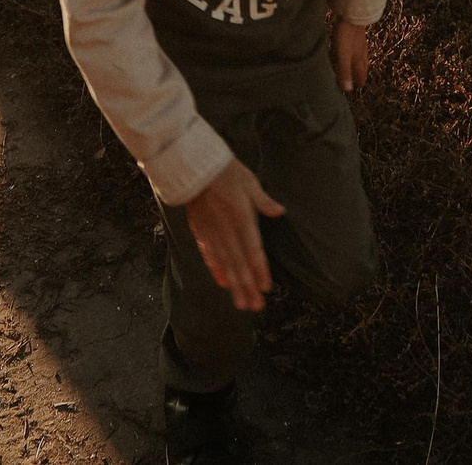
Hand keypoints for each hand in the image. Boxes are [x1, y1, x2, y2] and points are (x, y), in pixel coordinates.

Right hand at [181, 159, 284, 310]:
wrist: (192, 165)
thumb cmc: (225, 170)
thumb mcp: (249, 181)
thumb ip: (263, 201)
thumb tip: (280, 212)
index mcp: (240, 217)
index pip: (253, 249)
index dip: (260, 270)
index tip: (266, 288)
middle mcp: (225, 229)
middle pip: (239, 263)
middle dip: (248, 286)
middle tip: (256, 307)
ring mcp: (211, 232)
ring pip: (224, 264)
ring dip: (234, 285)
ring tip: (241, 303)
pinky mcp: (199, 230)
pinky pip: (209, 254)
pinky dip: (216, 270)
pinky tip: (223, 283)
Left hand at [334, 20, 369, 93]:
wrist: (352, 12)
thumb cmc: (346, 35)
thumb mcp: (343, 55)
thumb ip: (345, 71)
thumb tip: (348, 90)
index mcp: (358, 57)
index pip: (361, 71)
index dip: (360, 79)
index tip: (360, 86)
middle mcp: (361, 50)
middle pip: (362, 64)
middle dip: (362, 72)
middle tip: (361, 78)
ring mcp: (360, 40)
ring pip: (361, 54)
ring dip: (360, 61)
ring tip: (360, 64)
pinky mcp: (356, 31)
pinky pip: (358, 44)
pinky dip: (357, 50)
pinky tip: (355, 45)